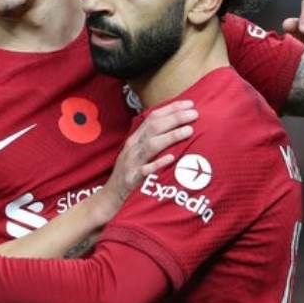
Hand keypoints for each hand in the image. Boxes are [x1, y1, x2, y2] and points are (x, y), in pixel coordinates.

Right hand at [97, 100, 196, 220]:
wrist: (109, 198)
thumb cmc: (129, 174)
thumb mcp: (138, 153)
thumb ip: (152, 140)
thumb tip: (176, 128)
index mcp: (135, 139)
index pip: (153, 118)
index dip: (171, 108)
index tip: (190, 104)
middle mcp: (133, 147)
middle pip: (154, 127)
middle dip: (175, 118)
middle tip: (194, 113)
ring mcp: (132, 163)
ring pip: (151, 145)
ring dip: (171, 136)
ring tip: (189, 130)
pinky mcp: (131, 179)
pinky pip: (145, 170)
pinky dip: (158, 163)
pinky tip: (171, 158)